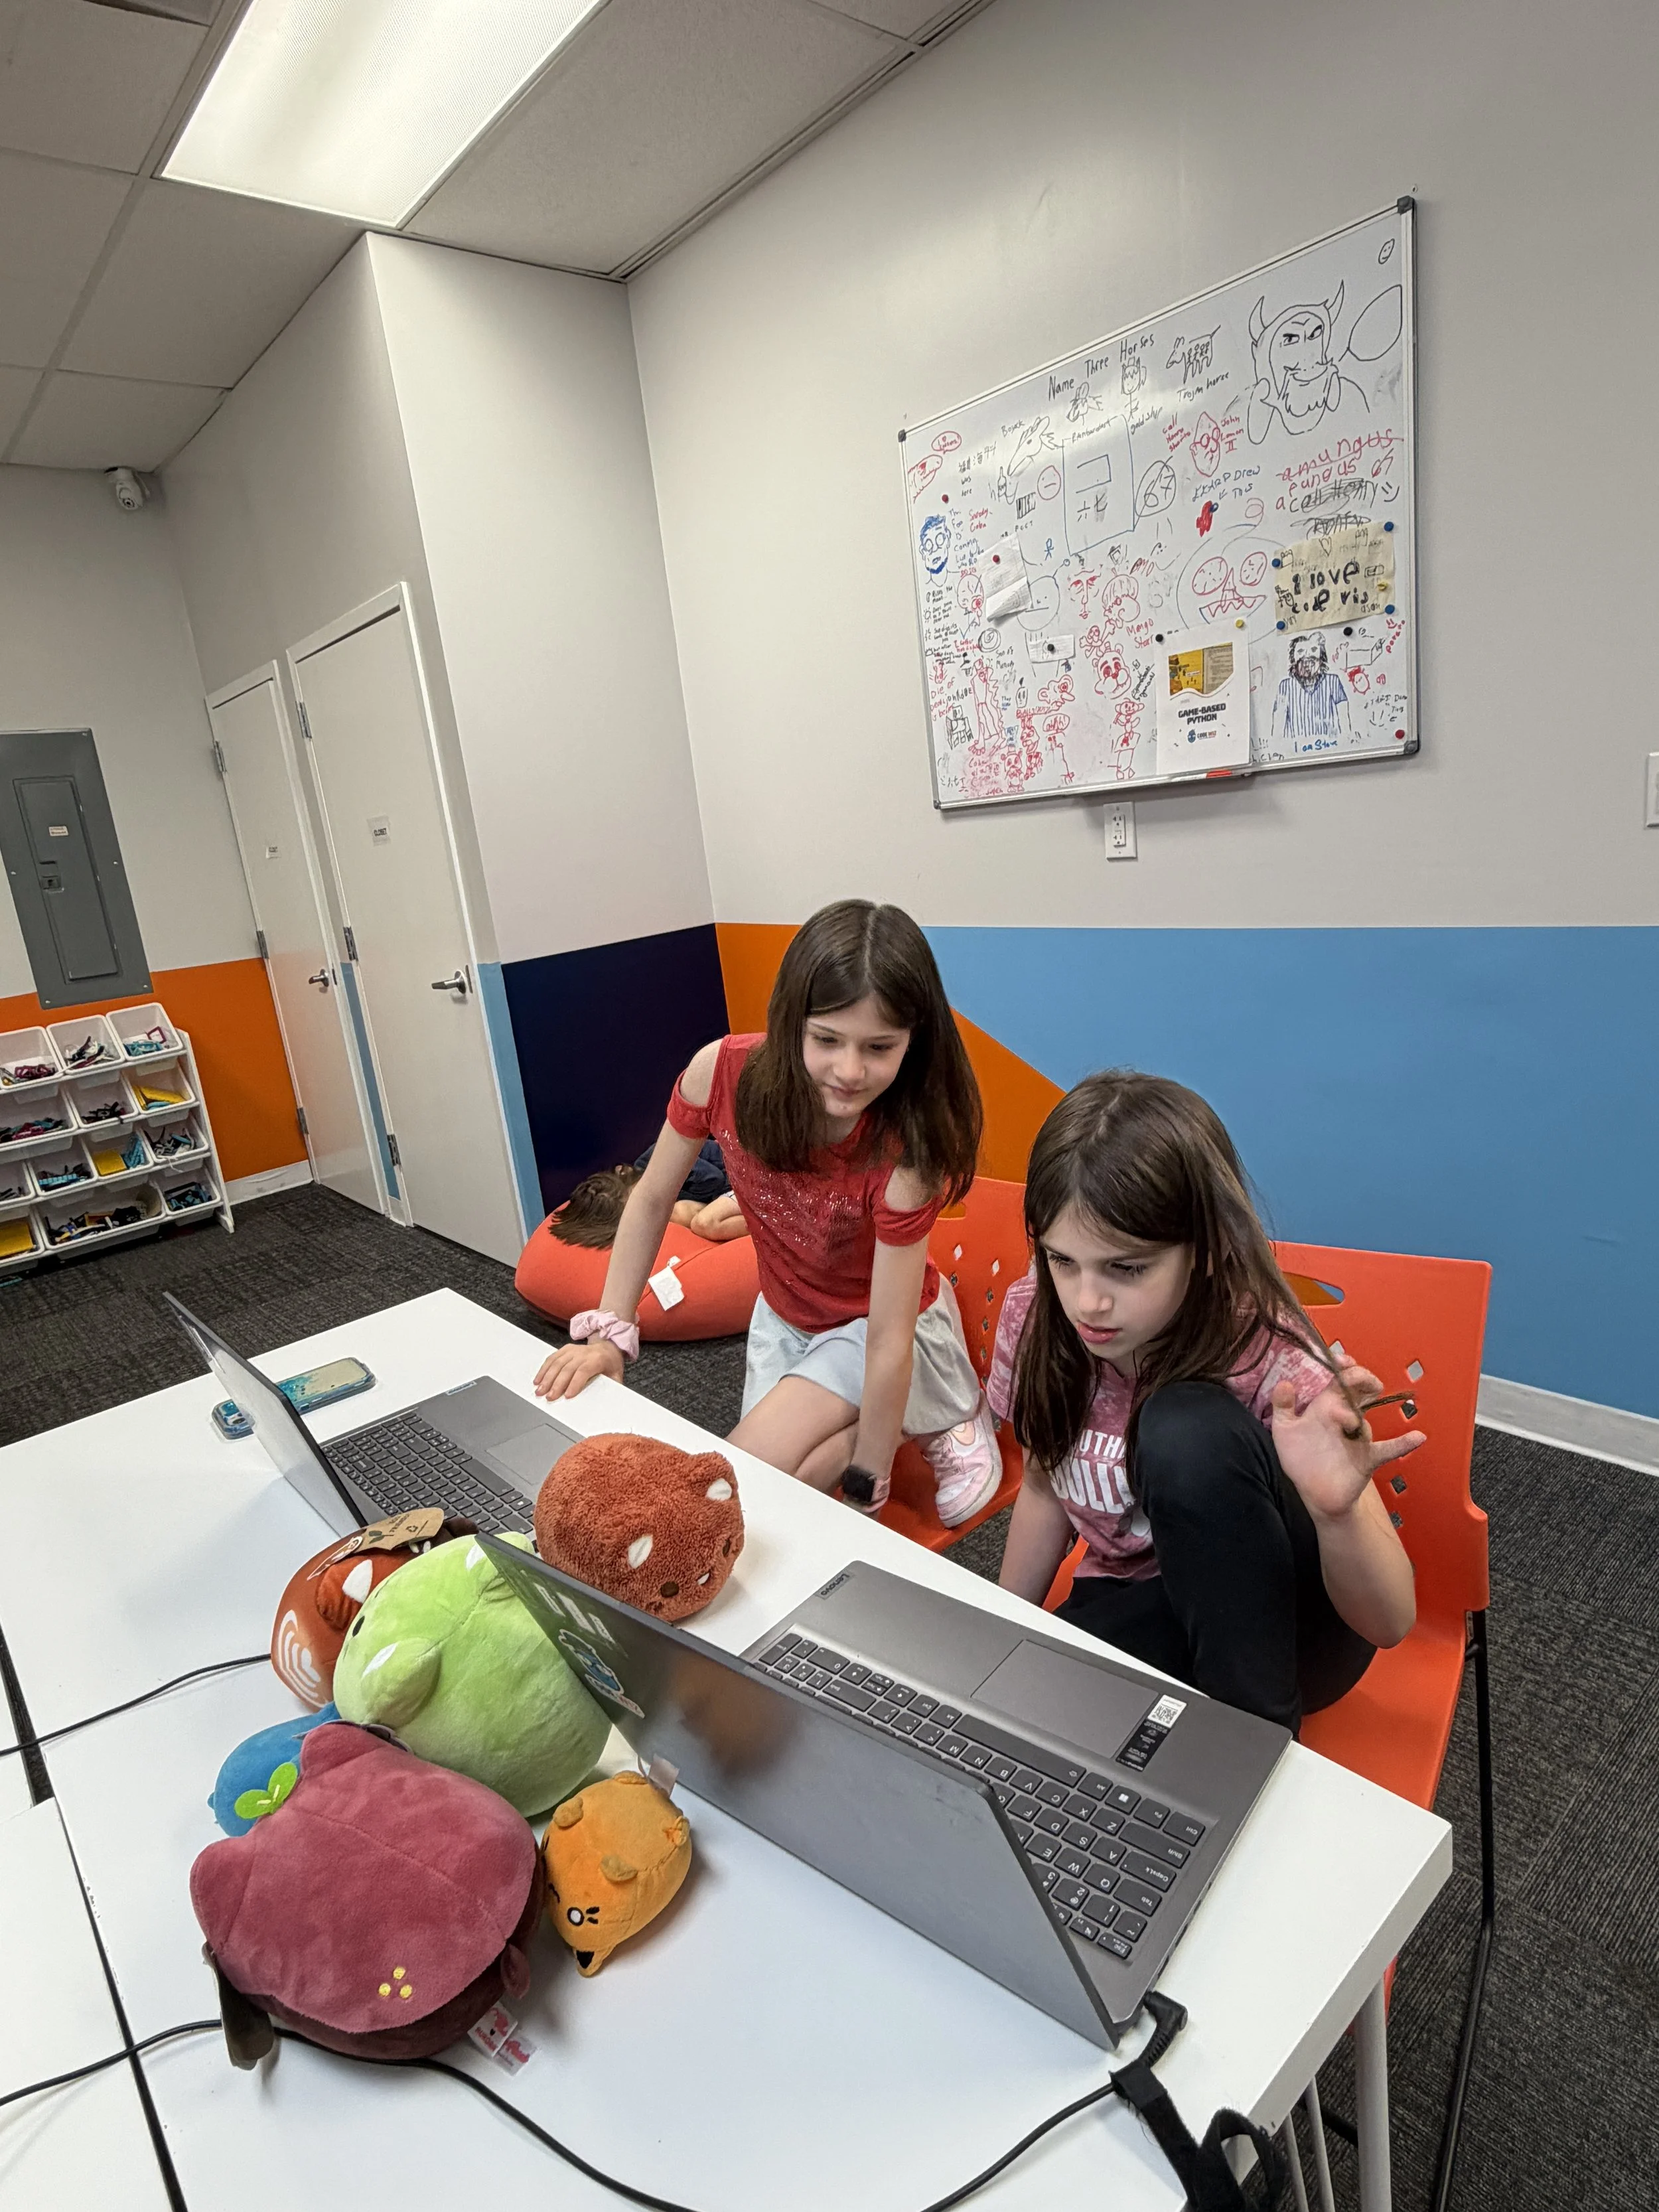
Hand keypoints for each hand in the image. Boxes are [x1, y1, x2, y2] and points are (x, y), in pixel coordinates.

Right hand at [533, 1340, 622, 1401]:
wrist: (608, 1347)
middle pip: (567, 1368)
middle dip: (557, 1384)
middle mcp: (584, 1353)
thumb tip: (607, 1404)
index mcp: (597, 1359)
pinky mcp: (565, 1350)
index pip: (584, 1371)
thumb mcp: (616, 1376)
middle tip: (549, 1397)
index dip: (575, 1383)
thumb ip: (612, 1388)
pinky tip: (538, 1380)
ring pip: (557, 1363)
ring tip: (540, 1391)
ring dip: (547, 1378)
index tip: (567, 1395)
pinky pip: (552, 1358)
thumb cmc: (610, 1364)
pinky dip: (544, 1369)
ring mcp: (573, 1350)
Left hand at [1270, 1360, 1424, 1524]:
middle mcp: (1345, 1418)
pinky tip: (1418, 1437)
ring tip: (1348, 1424)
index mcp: (1326, 1407)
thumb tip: (1284, 1383)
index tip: (1343, 1360)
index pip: (1338, 1381)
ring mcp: (1358, 1438)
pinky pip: (1388, 1450)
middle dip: (1361, 1380)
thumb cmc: (1301, 1458)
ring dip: (1357, 1422)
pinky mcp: (1367, 1459)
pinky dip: (1403, 1444)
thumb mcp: (1285, 1430)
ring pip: (1364, 1423)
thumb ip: (1282, 1407)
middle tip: (1361, 1380)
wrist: (1313, 1493)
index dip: (1343, 1368)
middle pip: (1358, 1393)